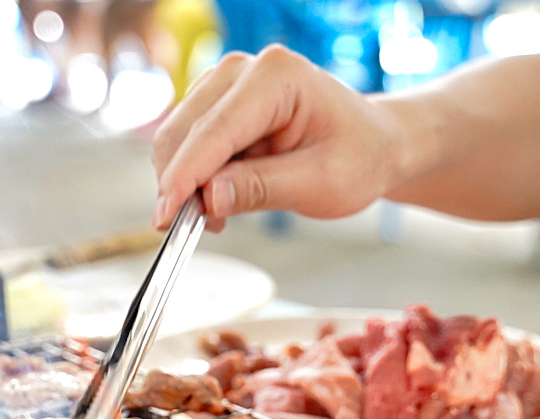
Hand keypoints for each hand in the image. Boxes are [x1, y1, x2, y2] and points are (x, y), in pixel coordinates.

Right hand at [152, 45, 404, 230]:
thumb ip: (262, 188)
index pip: (215, 131)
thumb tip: (209, 197)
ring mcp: (224, 83)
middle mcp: (242, 70)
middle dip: (180, 184)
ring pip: (176, 138)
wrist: (372, 144)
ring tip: (220, 216)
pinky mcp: (214, 104)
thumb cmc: (359, 156)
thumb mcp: (321, 183)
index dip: (185, 177)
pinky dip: (191, 177)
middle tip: (196, 228)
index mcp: (277, 77)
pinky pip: (185, 143)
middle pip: (183, 131)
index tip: (166, 217)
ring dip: (185, 183)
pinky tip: (219, 197)